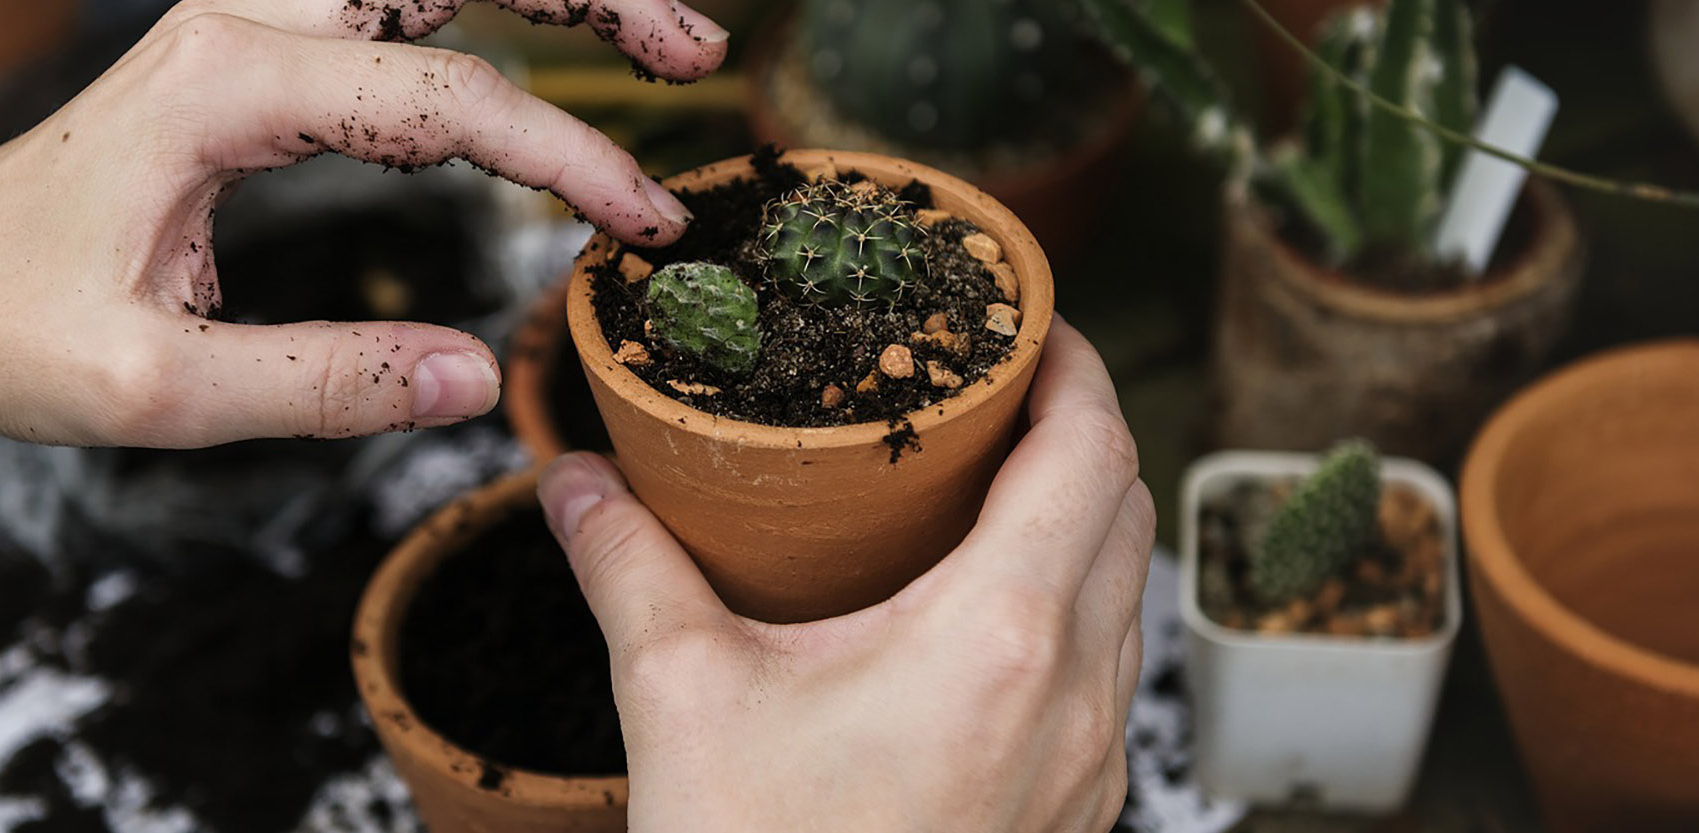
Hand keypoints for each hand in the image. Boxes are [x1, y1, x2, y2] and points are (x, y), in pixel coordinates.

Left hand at [0, 0, 729, 447]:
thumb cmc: (9, 338)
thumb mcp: (160, 392)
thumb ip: (323, 383)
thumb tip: (476, 377)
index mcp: (221, 82)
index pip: (444, 98)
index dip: (562, 157)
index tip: (641, 225)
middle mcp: (236, 24)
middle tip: (692, 47)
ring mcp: (238, 29)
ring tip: (657, 34)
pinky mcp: (240, 61)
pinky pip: (384, 15)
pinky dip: (474, 24)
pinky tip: (533, 72)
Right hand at [538, 321, 1152, 831]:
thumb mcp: (678, 698)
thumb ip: (628, 567)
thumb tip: (573, 480)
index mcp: (1001, 637)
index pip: (1091, 448)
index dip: (1073, 362)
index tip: (1026, 318)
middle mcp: (1076, 696)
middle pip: (1125, 508)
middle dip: (1076, 427)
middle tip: (994, 385)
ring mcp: (1091, 768)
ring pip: (1126, 596)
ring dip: (1080, 520)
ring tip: (989, 484)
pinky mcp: (1077, 818)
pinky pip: (1108, 677)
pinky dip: (1072, 610)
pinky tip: (985, 615)